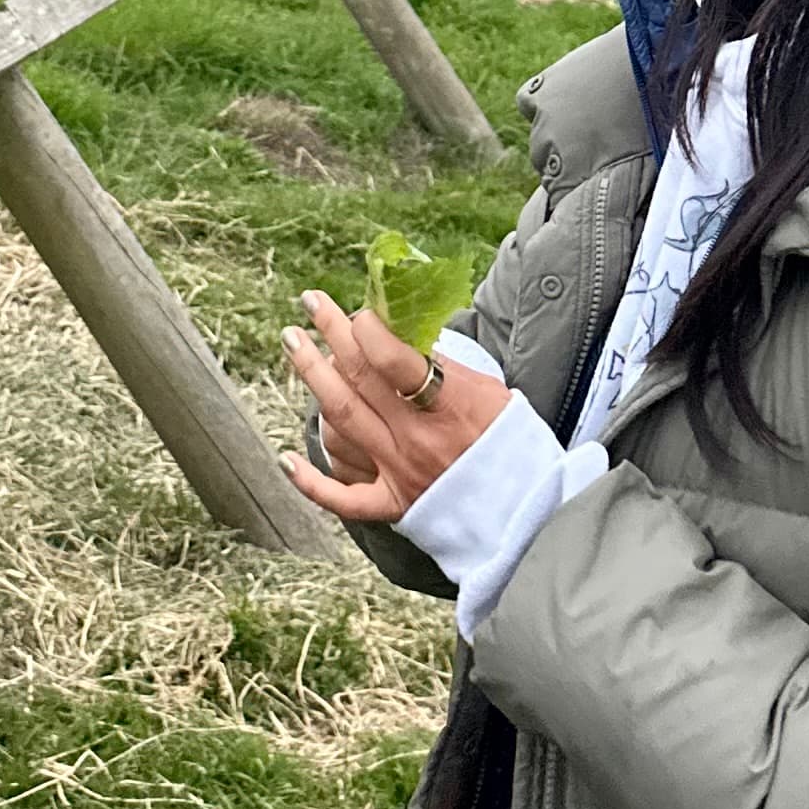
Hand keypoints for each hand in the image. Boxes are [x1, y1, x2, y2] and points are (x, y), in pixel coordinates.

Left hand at [282, 293, 509, 524]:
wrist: (524, 506)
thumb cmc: (507, 438)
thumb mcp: (489, 390)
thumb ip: (445, 365)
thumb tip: (402, 330)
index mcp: (450, 406)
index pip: (398, 362)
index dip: (370, 331)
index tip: (357, 310)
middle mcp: (418, 438)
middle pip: (362, 379)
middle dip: (331, 334)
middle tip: (310, 302)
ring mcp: (400, 472)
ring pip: (343, 418)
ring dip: (313, 375)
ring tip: (293, 340)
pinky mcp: (393, 504)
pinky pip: (345, 498)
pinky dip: (311, 483)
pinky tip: (284, 460)